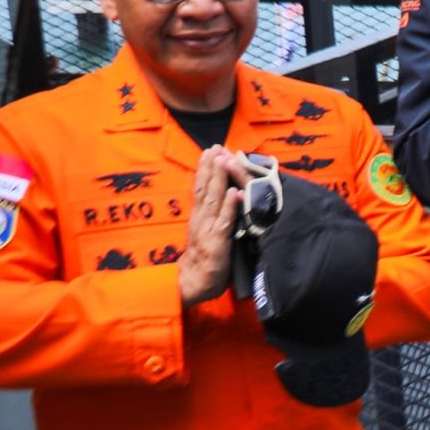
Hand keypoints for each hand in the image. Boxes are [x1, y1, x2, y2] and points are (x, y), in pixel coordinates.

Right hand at [177, 147, 252, 306]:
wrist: (193, 283)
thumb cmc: (205, 258)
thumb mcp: (208, 233)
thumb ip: (214, 216)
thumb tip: (224, 196)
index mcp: (200, 216)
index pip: (202, 188)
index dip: (207, 169)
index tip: (212, 150)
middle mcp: (202, 219)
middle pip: (205, 189)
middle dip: (211, 167)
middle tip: (215, 146)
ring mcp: (208, 230)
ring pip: (214, 200)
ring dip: (219, 179)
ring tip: (223, 160)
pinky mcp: (217, 243)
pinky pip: (225, 222)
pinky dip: (230, 207)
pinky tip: (236, 193)